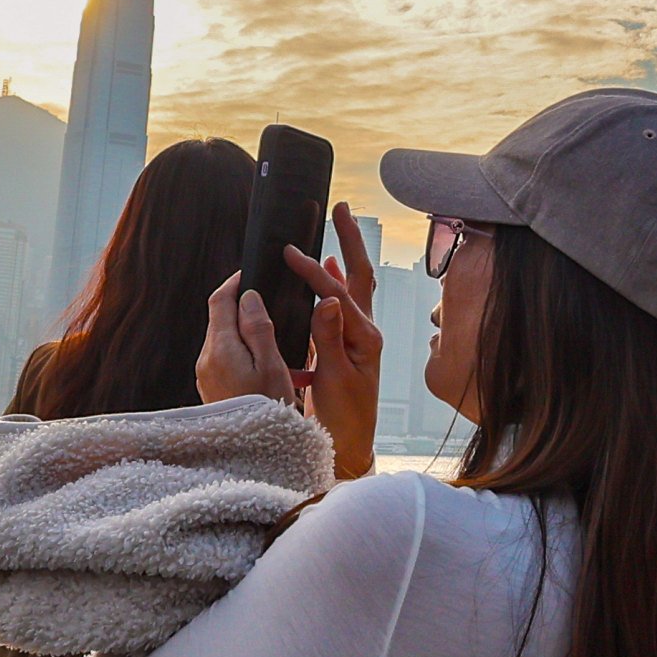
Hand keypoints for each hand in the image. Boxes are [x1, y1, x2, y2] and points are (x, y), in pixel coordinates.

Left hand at [196, 273, 297, 409]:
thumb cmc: (268, 412)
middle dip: (244, 308)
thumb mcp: (271, 366)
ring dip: (247, 333)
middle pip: (221, 319)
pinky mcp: (212, 389)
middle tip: (272, 306)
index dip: (235, 282)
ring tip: (276, 341)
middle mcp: (207, 359)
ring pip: (225, 340)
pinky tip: (267, 366)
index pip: (219, 300)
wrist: (252, 457)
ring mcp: (207, 376)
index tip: (252, 273)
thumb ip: (258, 328)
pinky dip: (245, 354)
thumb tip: (248, 296)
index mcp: (220, 349)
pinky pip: (227, 360)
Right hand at [292, 203, 382, 480]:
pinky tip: (328, 270)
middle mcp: (366, 332)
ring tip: (336, 228)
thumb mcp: (335, 380)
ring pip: (352, 287)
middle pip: (359, 276)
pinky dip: (334, 283)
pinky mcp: (347, 346)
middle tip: (340, 208)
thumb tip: (328, 299)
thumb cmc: (345, 420)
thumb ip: (329, 339)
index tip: (290, 253)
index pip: (337, 294)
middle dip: (350, 240)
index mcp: (365, 338)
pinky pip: (342, 305)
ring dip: (344, 257)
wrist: (351, 448)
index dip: (313, 272)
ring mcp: (358, 338)